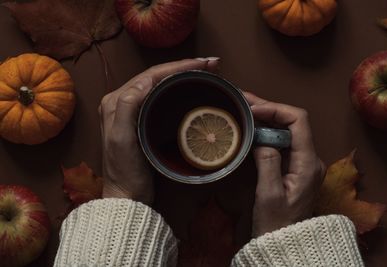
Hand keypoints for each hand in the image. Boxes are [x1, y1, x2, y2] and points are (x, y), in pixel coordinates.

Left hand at [99, 58, 218, 203]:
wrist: (128, 196)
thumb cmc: (125, 171)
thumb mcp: (122, 140)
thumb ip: (127, 107)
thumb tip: (147, 80)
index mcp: (115, 101)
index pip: (150, 75)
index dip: (178, 66)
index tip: (204, 63)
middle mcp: (122, 101)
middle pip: (156, 76)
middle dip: (184, 67)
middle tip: (211, 64)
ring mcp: (133, 110)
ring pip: (160, 84)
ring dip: (183, 74)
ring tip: (206, 71)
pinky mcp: (143, 119)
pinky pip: (161, 96)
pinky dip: (179, 88)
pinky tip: (192, 86)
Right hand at [244, 92, 325, 236]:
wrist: (285, 243)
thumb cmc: (276, 224)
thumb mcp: (269, 195)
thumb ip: (267, 162)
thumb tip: (261, 138)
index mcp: (308, 163)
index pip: (299, 121)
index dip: (276, 109)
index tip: (253, 109)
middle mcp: (310, 158)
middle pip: (292, 122)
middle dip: (268, 108)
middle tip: (242, 100)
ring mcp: (303, 162)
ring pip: (286, 130)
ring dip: (266, 117)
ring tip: (243, 107)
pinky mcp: (294, 166)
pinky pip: (281, 141)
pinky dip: (266, 130)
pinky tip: (250, 126)